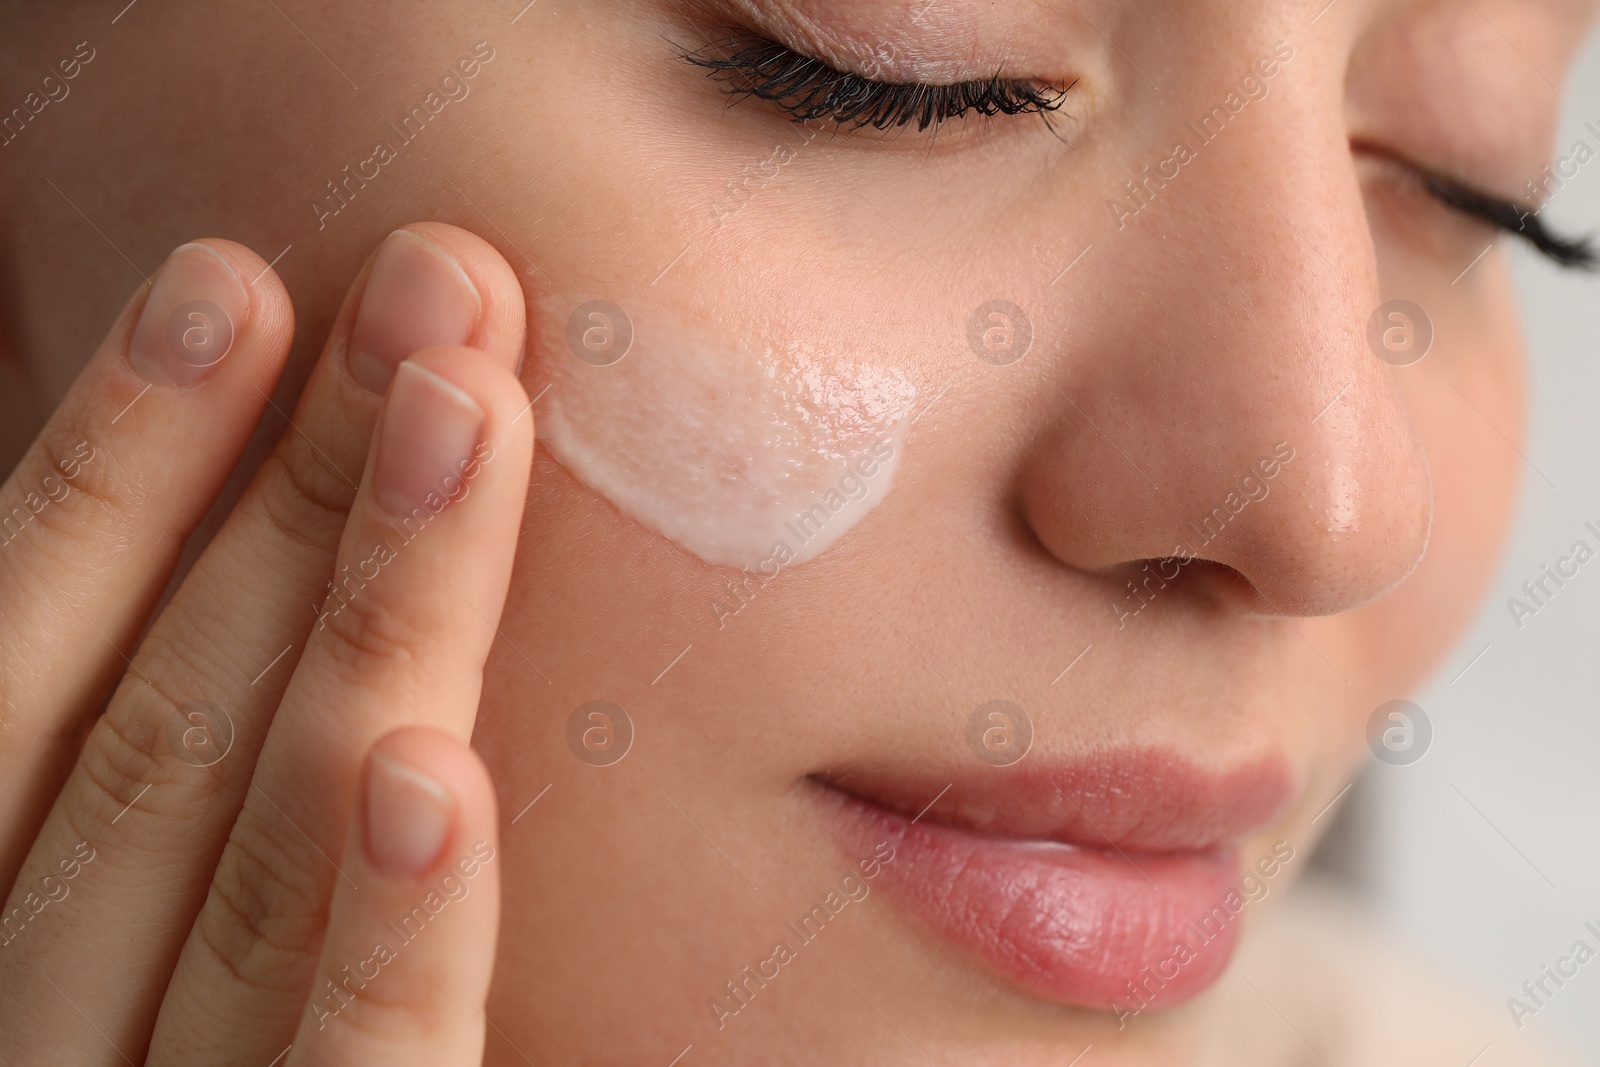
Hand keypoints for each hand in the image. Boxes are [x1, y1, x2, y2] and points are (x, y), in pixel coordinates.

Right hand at [0, 224, 532, 1065]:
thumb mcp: (101, 961)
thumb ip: (139, 833)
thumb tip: (297, 658)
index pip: (35, 674)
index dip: (113, 468)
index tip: (235, 293)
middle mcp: (19, 1021)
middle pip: (160, 722)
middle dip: (288, 489)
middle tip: (425, 289)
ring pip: (246, 851)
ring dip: (362, 618)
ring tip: (458, 413)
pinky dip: (378, 933)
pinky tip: (427, 770)